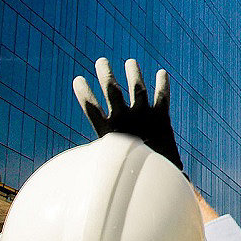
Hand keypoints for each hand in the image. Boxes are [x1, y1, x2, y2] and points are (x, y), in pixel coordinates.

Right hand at [73, 57, 186, 172]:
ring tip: (131, 62)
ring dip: (133, 72)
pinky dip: (163, 84)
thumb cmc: (132, 179)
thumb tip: (80, 179)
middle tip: (101, 61)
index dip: (84, 92)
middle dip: (106, 72)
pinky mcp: (162, 117)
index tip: (78, 79)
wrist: (160, 179)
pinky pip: (162, 96)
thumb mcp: (112, 169)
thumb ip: (103, 162)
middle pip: (112, 89)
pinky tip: (162, 73)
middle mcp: (125, 118)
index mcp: (109, 132)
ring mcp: (144, 115)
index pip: (91, 107)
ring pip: (137, 87)